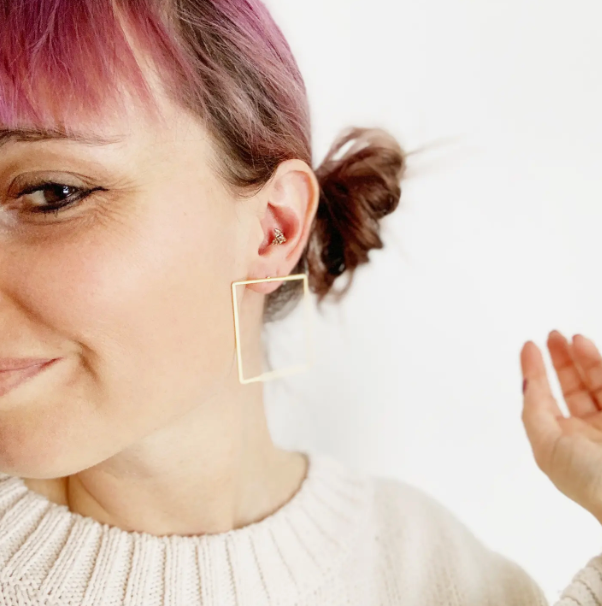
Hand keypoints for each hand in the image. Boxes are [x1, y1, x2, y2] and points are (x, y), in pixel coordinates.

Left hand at [521, 331, 601, 524]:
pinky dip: (599, 365)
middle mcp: (588, 431)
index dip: (536, 372)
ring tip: (573, 338)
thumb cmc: (590, 481)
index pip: (545, 399)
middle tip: (552, 335)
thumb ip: (534, 412)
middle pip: (572, 387)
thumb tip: (527, 382)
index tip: (529, 347)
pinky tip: (589, 348)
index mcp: (563, 442)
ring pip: (596, 383)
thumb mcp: (547, 447)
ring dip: (583, 358)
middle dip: (561, 360)